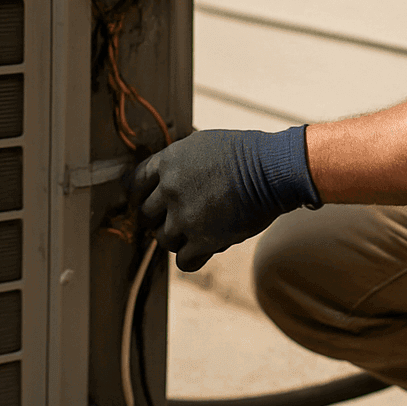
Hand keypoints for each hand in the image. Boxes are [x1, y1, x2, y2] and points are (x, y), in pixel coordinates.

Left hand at [127, 126, 320, 271]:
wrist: (272, 170)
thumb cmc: (246, 154)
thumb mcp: (202, 144)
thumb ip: (179, 162)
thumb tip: (167, 175)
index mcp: (168, 162)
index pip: (134, 183)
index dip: (140, 195)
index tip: (148, 201)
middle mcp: (170, 189)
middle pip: (145, 215)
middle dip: (158, 219)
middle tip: (174, 219)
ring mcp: (184, 216)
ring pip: (163, 240)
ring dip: (177, 239)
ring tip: (195, 233)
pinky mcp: (203, 240)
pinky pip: (183, 261)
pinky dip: (191, 258)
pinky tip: (201, 251)